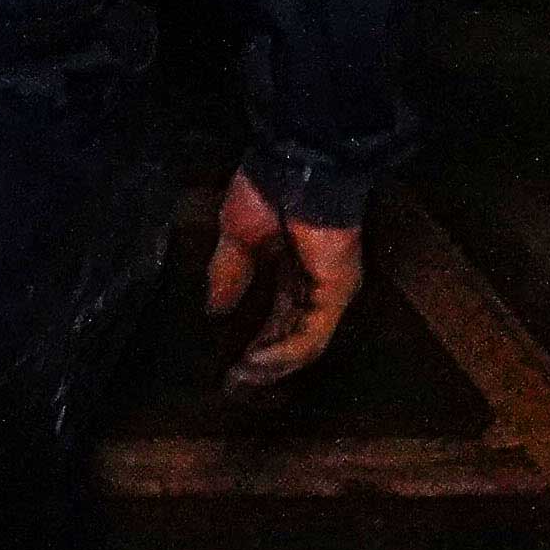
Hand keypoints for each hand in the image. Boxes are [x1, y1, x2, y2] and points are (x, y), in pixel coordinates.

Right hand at [203, 168, 364, 390]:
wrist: (295, 166)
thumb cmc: (267, 190)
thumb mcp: (237, 237)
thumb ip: (229, 273)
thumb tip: (214, 308)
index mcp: (294, 268)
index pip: (280, 318)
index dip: (256, 343)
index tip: (228, 366)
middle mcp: (315, 283)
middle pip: (293, 337)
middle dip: (263, 364)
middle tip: (234, 384)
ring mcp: (328, 289)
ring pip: (304, 343)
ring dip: (272, 365)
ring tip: (242, 379)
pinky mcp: (335, 291)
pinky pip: (311, 334)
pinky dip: (283, 353)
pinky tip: (256, 362)